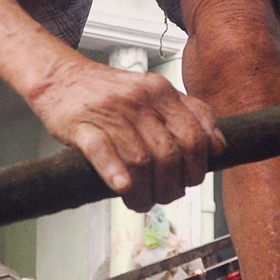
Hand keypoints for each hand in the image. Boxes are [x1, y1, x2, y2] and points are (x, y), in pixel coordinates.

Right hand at [28, 55, 223, 210]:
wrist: (60, 78)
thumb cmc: (109, 92)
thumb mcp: (154, 92)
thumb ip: (189, 112)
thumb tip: (218, 146)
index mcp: (161, 91)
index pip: (194, 135)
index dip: (197, 166)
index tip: (189, 180)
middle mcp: (139, 99)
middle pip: (169, 153)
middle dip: (170, 185)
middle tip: (164, 196)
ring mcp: (110, 112)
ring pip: (139, 158)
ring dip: (144, 190)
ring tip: (140, 202)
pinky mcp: (81, 125)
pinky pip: (102, 150)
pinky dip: (114, 172)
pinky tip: (121, 188)